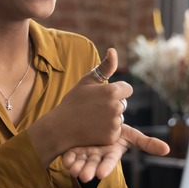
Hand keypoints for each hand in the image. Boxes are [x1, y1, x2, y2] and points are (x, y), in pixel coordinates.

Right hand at [28, 48, 132, 166]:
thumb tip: (113, 50)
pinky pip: (115, 131)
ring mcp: (114, 123)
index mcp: (112, 91)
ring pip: (119, 117)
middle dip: (113, 104)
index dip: (116, 91)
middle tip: (94, 107)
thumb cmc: (73, 101)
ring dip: (110, 117)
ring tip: (92, 118)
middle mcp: (116, 107)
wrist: (60, 127)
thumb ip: (105, 67)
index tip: (103, 94)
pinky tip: (93, 128)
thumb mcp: (87, 81)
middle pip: (123, 103)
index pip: (127, 89)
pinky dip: (107, 130)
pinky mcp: (112, 137)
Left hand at [63, 124, 169, 181]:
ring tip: (73, 170)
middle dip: (89, 171)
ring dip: (77, 167)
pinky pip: (70, 156)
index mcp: (111, 152)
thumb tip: (167, 150)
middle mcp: (98, 155)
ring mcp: (85, 153)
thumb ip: (147, 143)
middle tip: (84, 176)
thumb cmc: (116, 131)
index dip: (106, 167)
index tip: (101, 175)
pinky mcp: (74, 150)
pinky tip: (66, 161)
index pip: (110, 161)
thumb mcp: (131, 135)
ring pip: (81, 163)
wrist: (97, 122)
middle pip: (94, 165)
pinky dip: (68, 159)